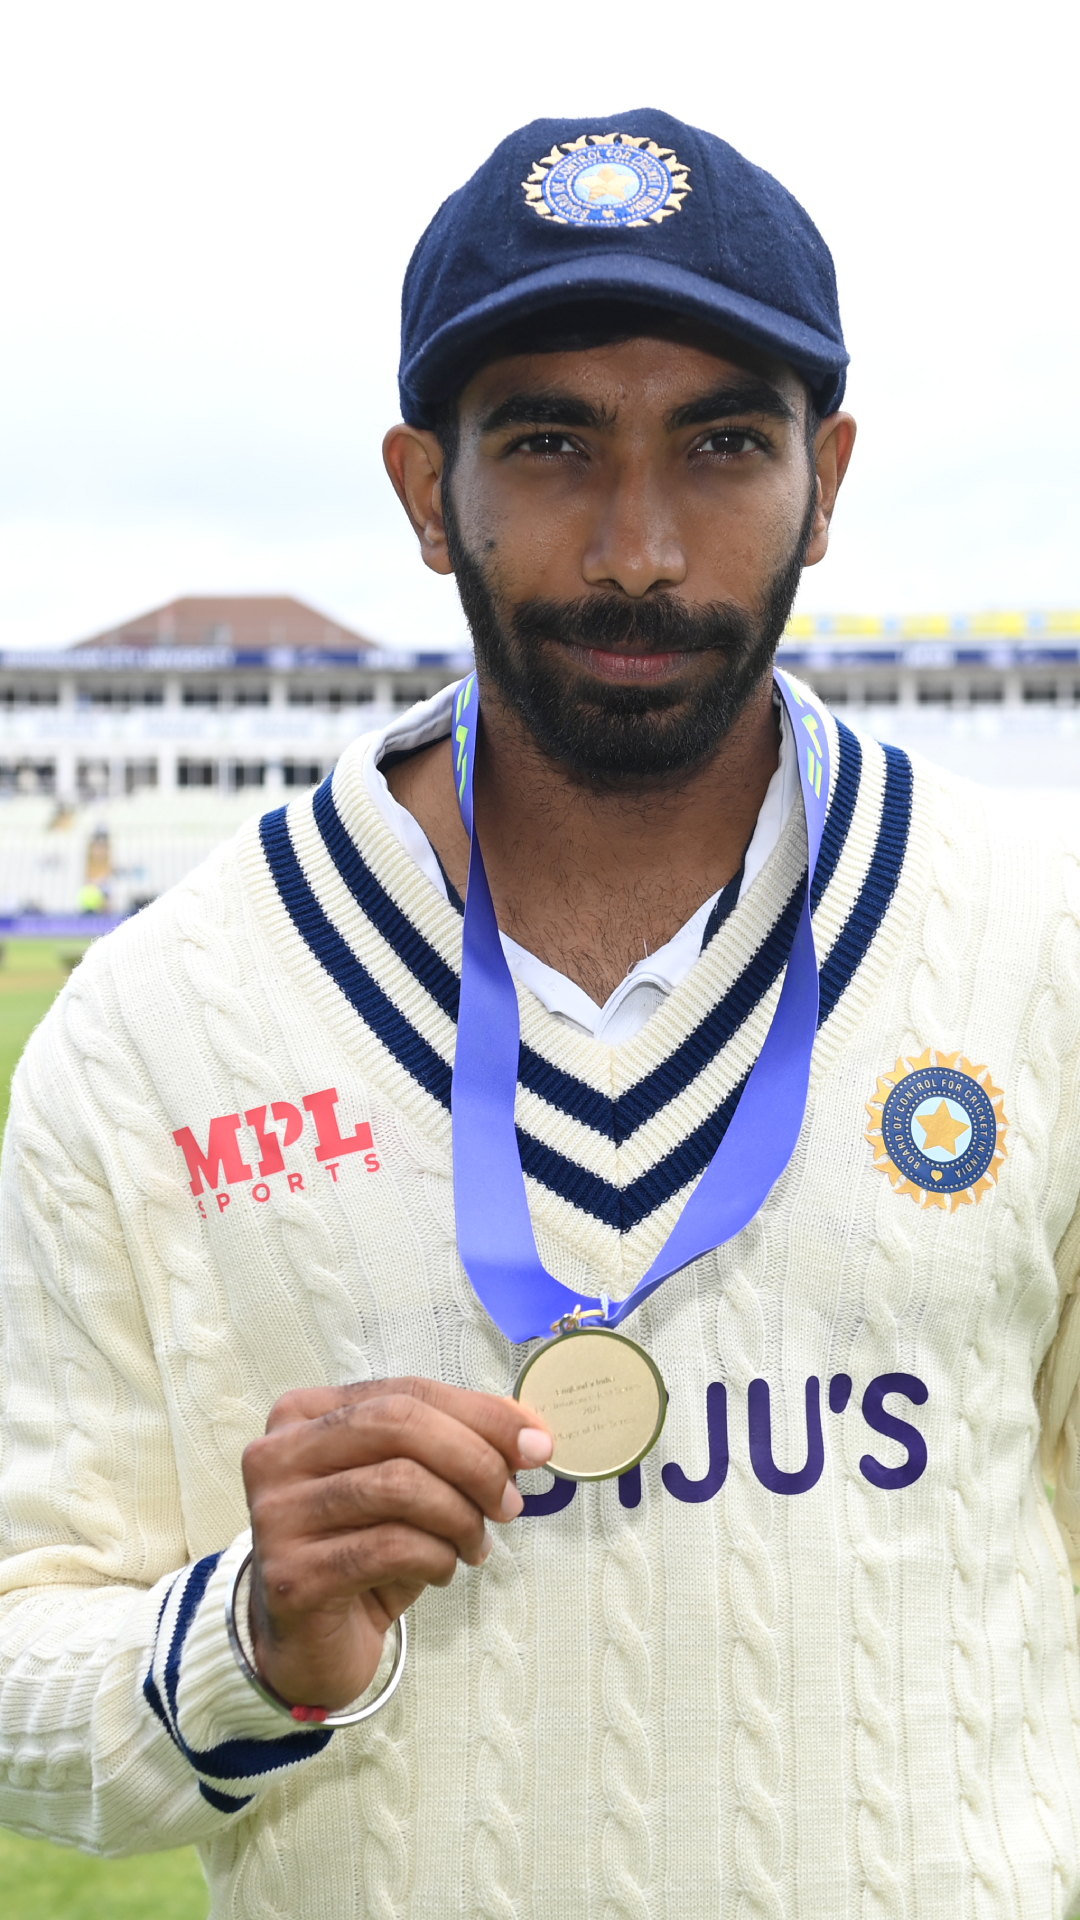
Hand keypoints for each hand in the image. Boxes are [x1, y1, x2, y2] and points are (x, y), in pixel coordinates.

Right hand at [241, 1377, 552, 1711]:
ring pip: (398, 1484)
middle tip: (510, 1502)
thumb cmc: (366, 1550)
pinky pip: (390, 1547)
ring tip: (475, 1544)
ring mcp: (276, 1515)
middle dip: (473, 1459)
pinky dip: (436, 1557)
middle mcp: (277, 1454)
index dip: (481, 1414)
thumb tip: (529, 1432)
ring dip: (460, 1517)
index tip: (537, 1443)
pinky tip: (443, 1570)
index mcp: (304, 1414)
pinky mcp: (290, 1576)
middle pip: (398, 1424)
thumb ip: (456, 1445)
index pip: (406, 1392)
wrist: (316, 1642)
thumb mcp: (413, 1485)